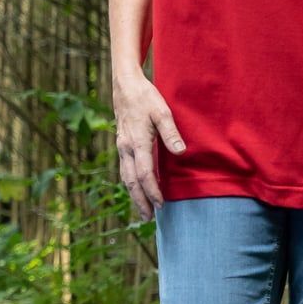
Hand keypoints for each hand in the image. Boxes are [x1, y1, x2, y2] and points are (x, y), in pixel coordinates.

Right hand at [113, 73, 185, 220]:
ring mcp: (122, 147)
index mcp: (136, 142)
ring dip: (134, 195)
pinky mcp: (122, 144)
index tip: (161, 204)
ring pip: (125, 177)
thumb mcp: (162, 111)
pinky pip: (125, 169)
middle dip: (140, 200)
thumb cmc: (145, 97)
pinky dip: (131, 183)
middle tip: (148, 218)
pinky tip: (137, 188)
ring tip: (142, 210)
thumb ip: (170, 133)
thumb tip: (181, 153)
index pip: (144, 174)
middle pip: (131, 181)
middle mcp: (126, 148)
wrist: (125, 85)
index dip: (152, 191)